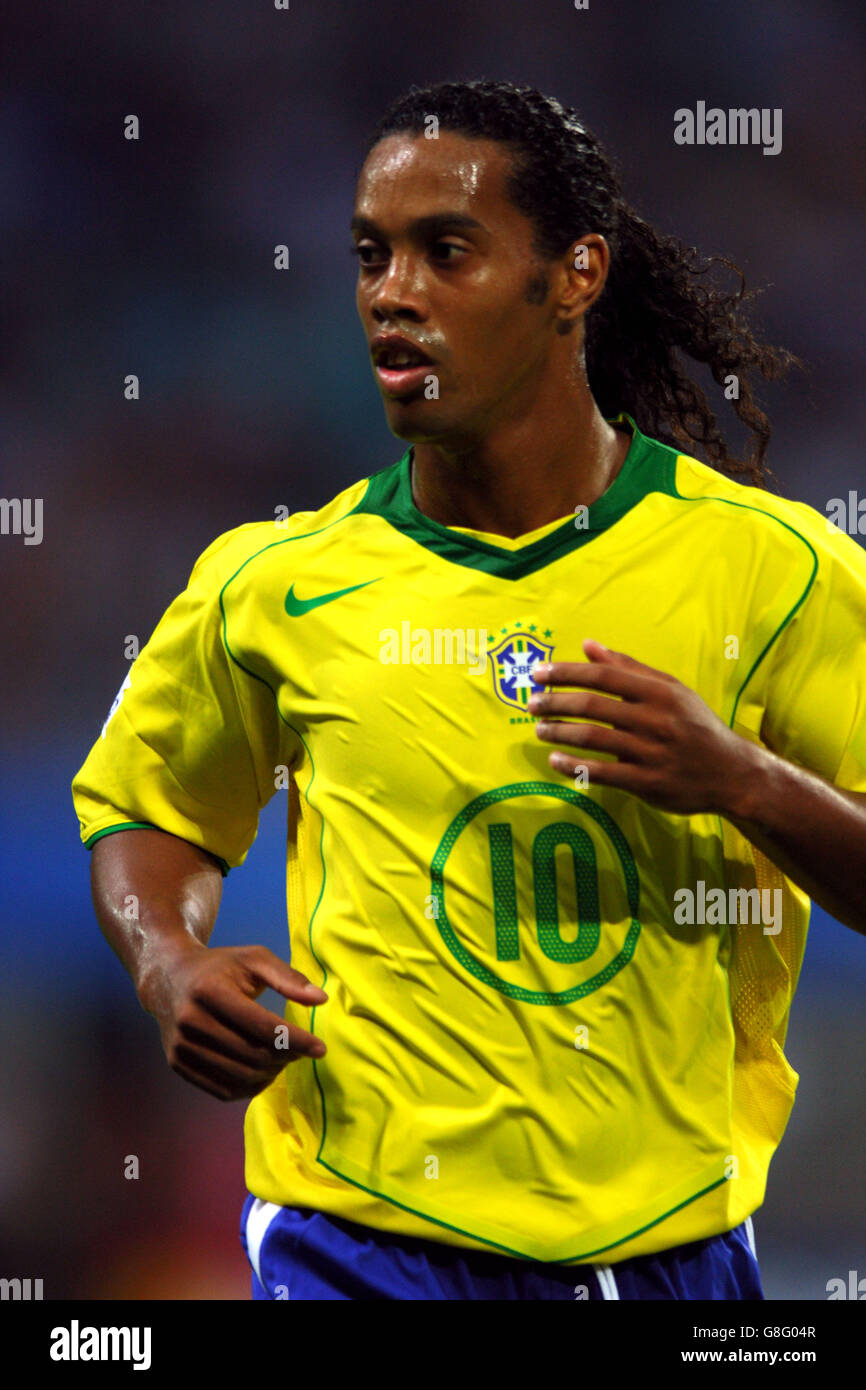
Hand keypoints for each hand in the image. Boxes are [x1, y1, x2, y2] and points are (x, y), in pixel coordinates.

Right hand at [140, 940, 327, 1101]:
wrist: (169, 979)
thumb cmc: (220, 967)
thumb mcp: (254, 959)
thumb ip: (288, 977)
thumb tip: (321, 1000)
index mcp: (210, 991)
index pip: (263, 1027)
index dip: (296, 1041)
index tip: (320, 1048)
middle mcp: (191, 1021)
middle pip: (253, 1055)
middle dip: (286, 1057)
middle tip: (300, 1050)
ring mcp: (181, 1046)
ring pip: (240, 1077)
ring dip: (271, 1074)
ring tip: (283, 1059)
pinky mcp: (178, 1064)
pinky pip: (223, 1090)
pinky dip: (250, 1087)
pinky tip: (264, 1072)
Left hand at [528, 639, 755, 815]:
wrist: (733, 773)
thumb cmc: (696, 726)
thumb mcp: (671, 690)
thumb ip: (628, 667)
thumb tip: (588, 644)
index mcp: (658, 692)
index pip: (603, 675)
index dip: (566, 673)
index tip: (539, 674)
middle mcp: (655, 719)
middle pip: (592, 706)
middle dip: (555, 703)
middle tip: (531, 703)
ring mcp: (651, 753)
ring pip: (592, 739)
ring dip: (559, 732)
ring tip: (539, 729)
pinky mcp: (648, 783)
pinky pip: (602, 773)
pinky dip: (573, 766)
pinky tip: (554, 761)